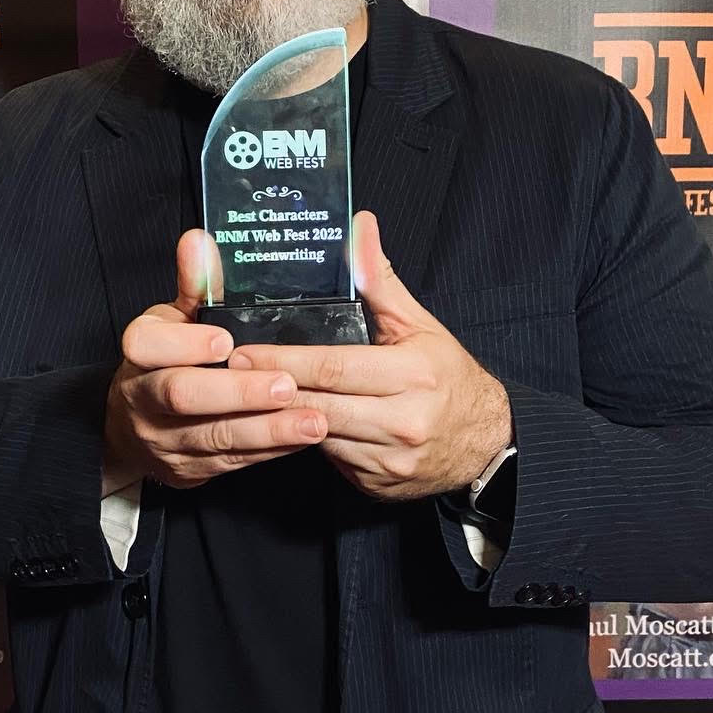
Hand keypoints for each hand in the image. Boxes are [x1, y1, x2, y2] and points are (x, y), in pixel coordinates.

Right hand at [103, 228, 327, 492]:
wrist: (133, 432)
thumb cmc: (166, 361)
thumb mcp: (174, 320)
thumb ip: (194, 285)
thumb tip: (199, 240)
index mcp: (140, 352)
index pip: (147, 345)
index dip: (185, 344)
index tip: (227, 339)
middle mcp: (142, 397)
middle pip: (183, 395)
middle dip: (238, 392)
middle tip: (286, 384)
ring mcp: (162, 440)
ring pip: (214, 437)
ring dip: (267, 430)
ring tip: (314, 420)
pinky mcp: (187, 472)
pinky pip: (231, 462)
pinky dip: (269, 451)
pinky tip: (302, 438)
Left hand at [228, 211, 511, 501]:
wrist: (484, 443)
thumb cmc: (448, 377)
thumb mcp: (420, 326)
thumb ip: (381, 280)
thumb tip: (359, 227)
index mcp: (413, 376)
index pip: (334, 368)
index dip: (285, 361)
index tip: (244, 353)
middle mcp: (403, 421)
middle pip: (319, 405)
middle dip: (269, 391)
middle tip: (229, 376)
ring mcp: (390, 460)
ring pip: (320, 438)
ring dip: (283, 421)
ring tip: (245, 400)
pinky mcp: (379, 485)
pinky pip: (332, 461)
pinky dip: (309, 442)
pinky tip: (287, 425)